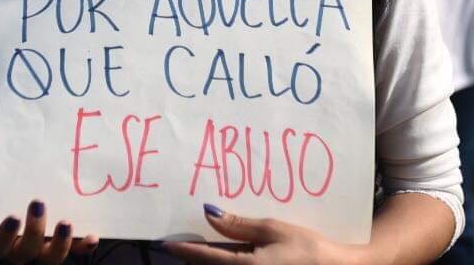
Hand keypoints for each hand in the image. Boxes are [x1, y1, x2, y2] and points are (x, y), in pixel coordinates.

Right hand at [0, 176, 99, 262]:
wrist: (11, 195)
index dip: (4, 236)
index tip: (12, 216)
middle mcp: (18, 250)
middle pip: (25, 252)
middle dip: (33, 232)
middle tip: (38, 205)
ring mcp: (41, 249)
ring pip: (50, 258)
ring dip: (61, 244)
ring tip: (67, 222)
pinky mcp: (61, 242)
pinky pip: (75, 250)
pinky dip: (84, 245)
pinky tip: (93, 235)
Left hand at [166, 205, 353, 264]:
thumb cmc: (308, 248)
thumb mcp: (274, 229)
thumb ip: (240, 225)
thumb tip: (209, 214)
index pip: (204, 258)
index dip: (183, 249)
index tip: (165, 243)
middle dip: (195, 256)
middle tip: (181, 240)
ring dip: (211, 261)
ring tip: (203, 246)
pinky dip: (228, 262)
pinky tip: (231, 253)